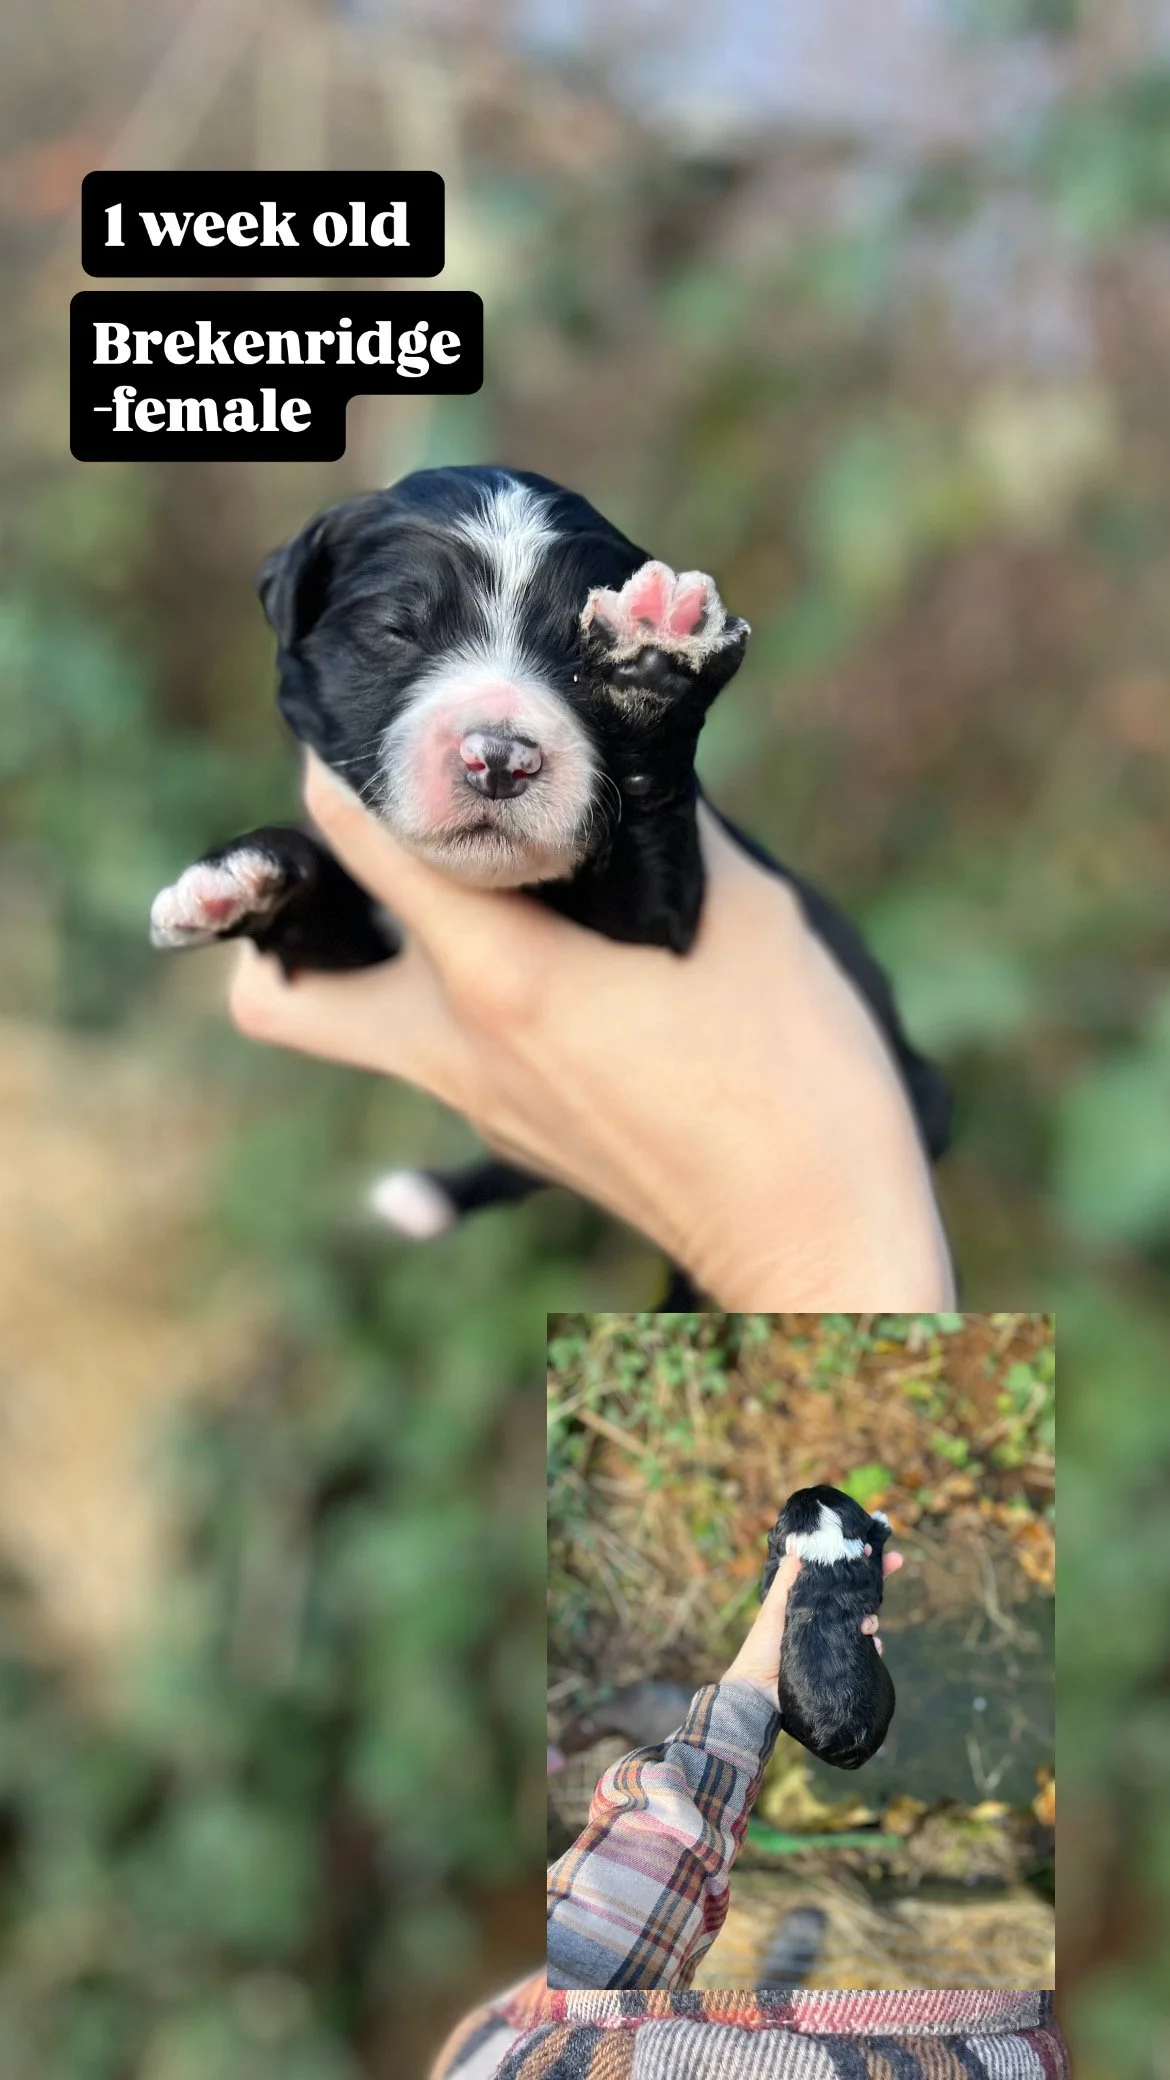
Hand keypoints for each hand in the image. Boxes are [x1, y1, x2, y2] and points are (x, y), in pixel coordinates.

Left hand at [228, 752, 954, 1307]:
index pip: (351, 836)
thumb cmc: (797, 1076)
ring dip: (369, 954)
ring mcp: (478, 1108)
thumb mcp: (744, 912)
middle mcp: (457, 1049)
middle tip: (362, 844)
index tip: (380, 717)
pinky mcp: (515, 1140)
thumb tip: (611, 740)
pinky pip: (439, 1056)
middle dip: (292, 913)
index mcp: (501, 975)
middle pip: (278, 994)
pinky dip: (453, 997)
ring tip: (441, 887)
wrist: (817, 1243)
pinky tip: (541, 956)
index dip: (345, 755)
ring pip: (354, 1029)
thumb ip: (657, 821)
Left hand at [723, 1544, 903, 1699]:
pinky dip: (873, 1647)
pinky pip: (866, 1651)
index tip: (872, 1546)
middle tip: (895, 1561)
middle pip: (857, 1594)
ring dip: (872, 1617)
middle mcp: (826, 1617)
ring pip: (865, 1621)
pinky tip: (873, 1646)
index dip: (855, 1561)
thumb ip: (788, 1580)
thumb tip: (799, 1545)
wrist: (761, 1691)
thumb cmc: (762, 1647)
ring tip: (868, 1623)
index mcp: (810, 1601)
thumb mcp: (774, 1608)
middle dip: (878, 1577)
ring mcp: (836, 1639)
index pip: (837, 1576)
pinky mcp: (842, 1662)